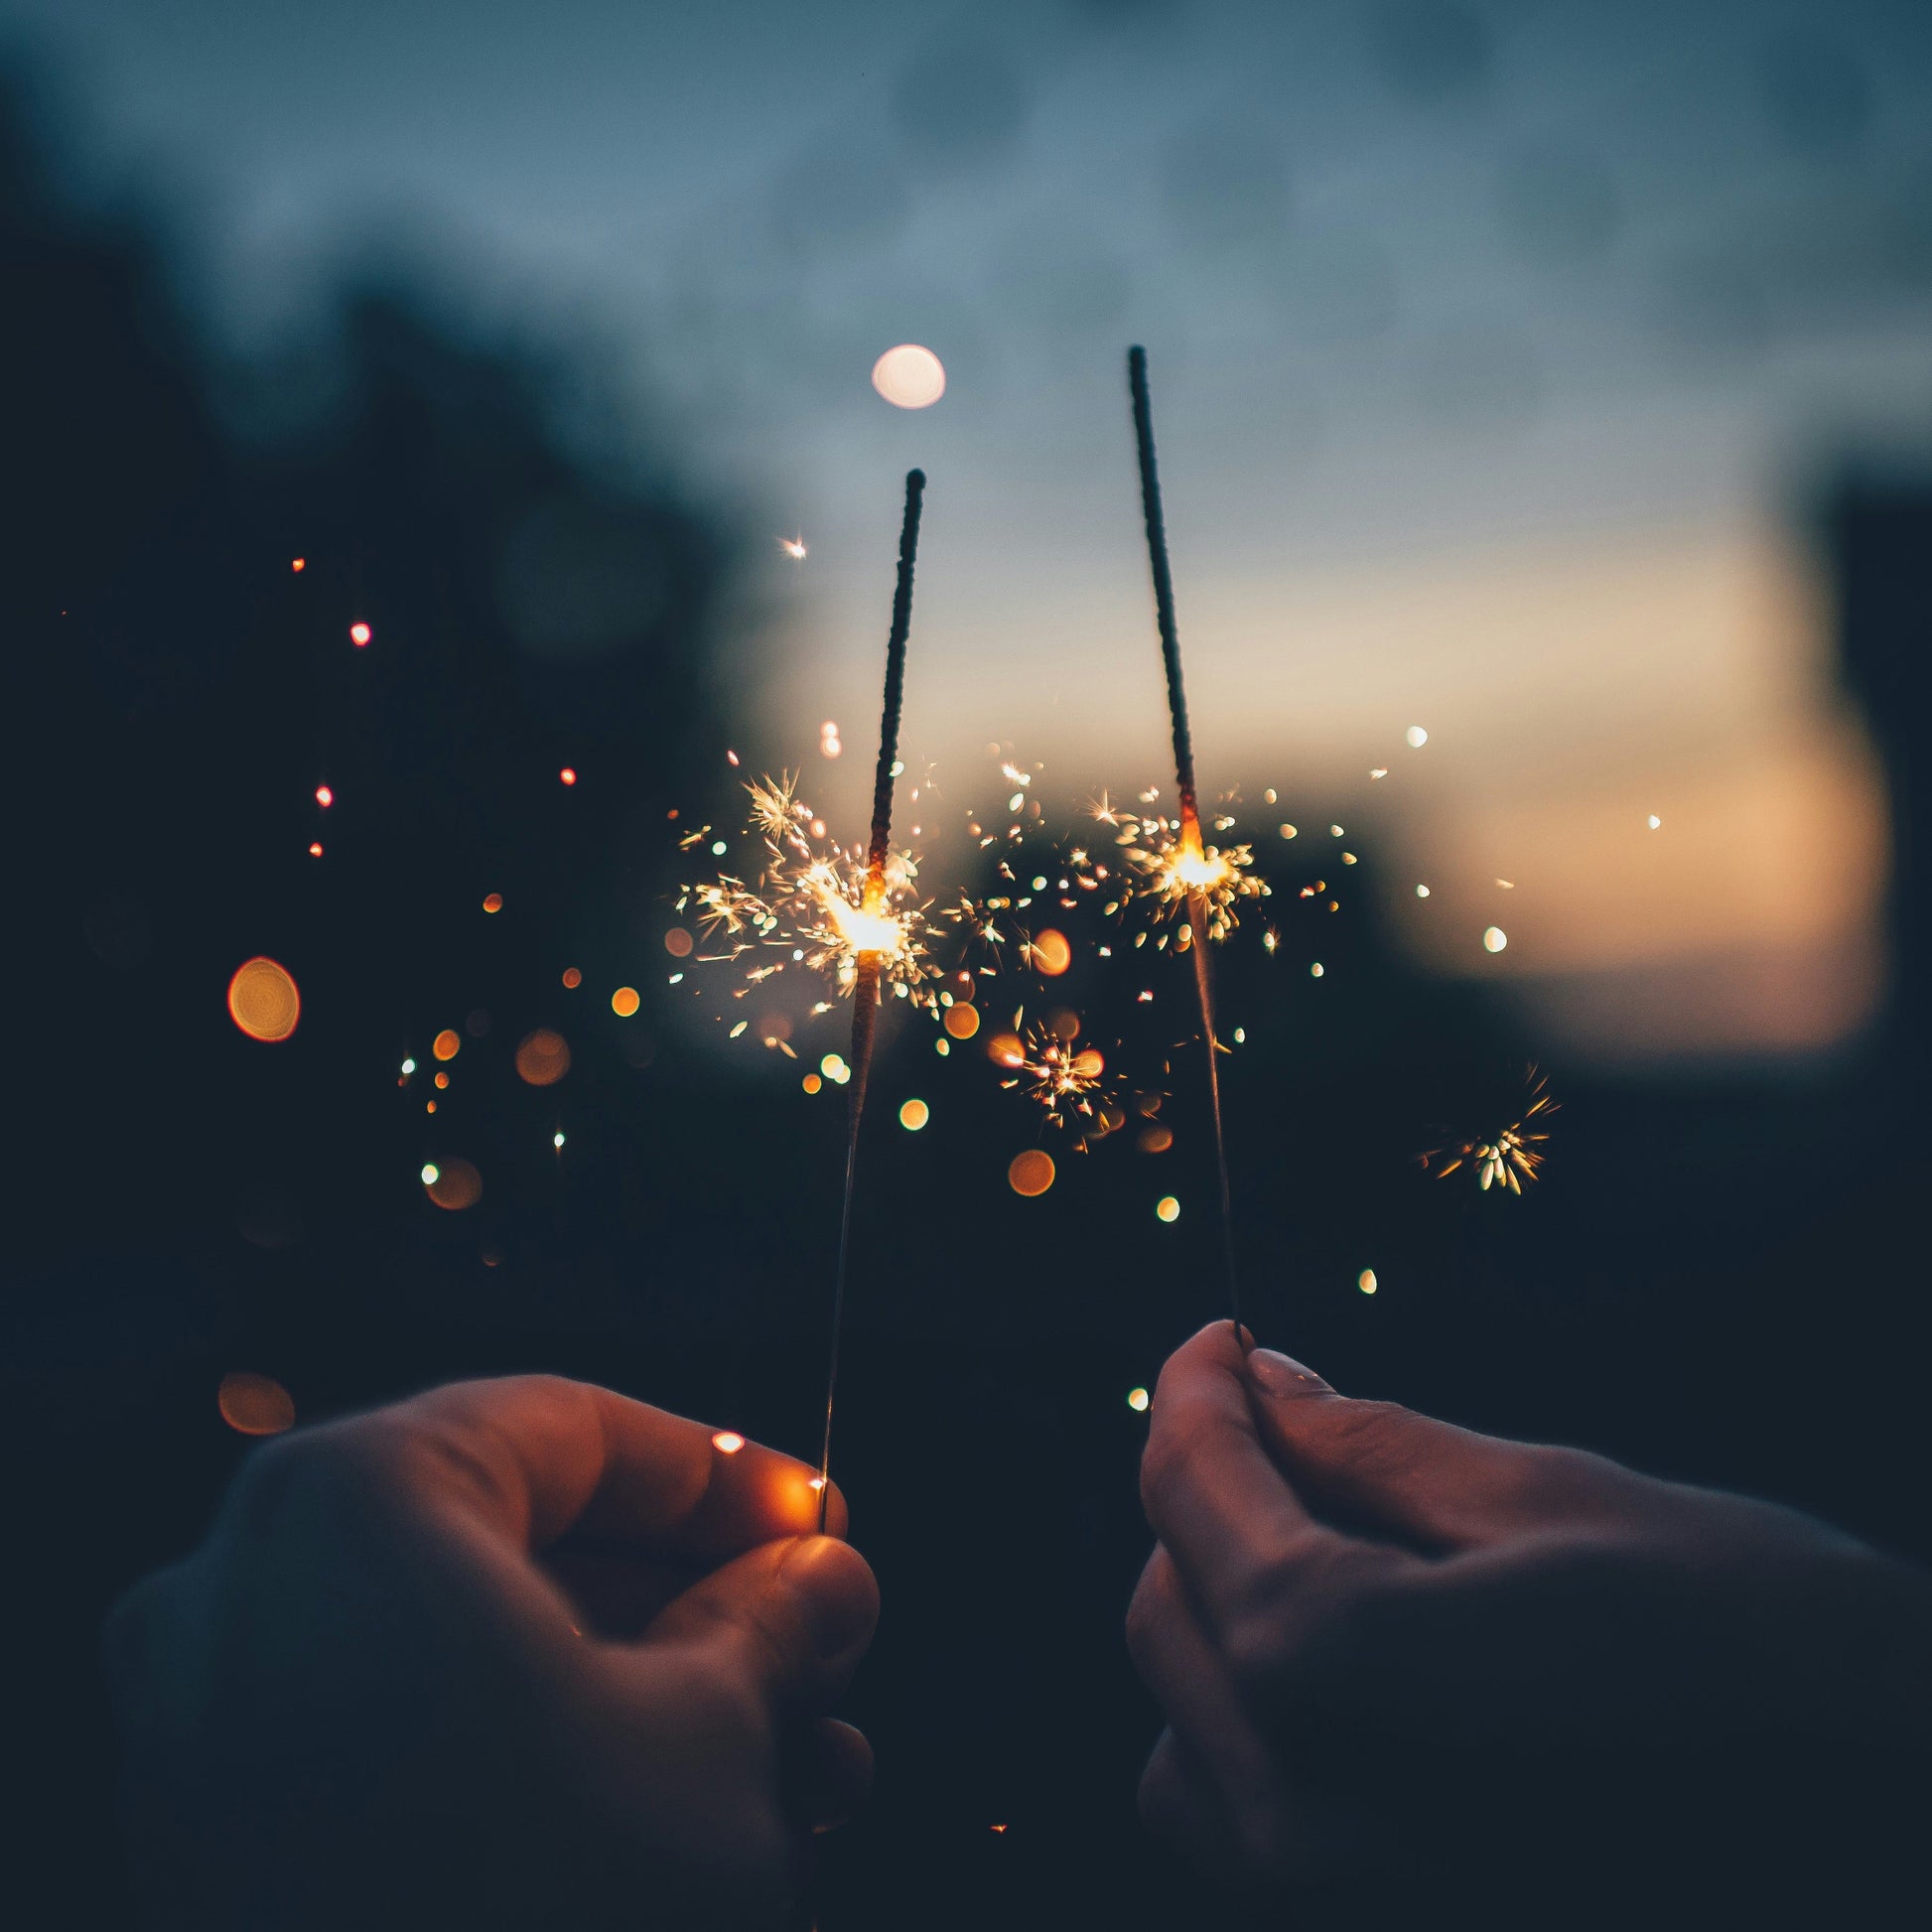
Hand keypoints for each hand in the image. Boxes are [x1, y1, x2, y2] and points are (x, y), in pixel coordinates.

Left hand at [105, 1376, 877, 1929]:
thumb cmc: (539, 1914)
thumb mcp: (709, 1744)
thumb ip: (772, 1626)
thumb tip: (822, 1582)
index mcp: (354, 1503)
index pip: (572, 1428)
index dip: (723, 1474)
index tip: (818, 1525)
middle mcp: (250, 1591)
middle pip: (524, 1545)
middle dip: (698, 1608)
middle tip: (817, 1651)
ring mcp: (212, 1727)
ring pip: (474, 1656)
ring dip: (643, 1697)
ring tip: (794, 1761)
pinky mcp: (219, 1844)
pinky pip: (407, 1746)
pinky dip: (540, 1758)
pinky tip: (684, 1818)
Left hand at [1128, 1323, 1931, 1915]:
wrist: (1904, 1839)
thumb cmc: (1766, 1656)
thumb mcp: (1555, 1504)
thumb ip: (1370, 1446)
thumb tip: (1258, 1379)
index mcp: (1341, 1683)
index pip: (1193, 1497)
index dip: (1196, 1394)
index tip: (1218, 1340)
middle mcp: (1304, 1829)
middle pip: (1166, 1607)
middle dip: (1218, 1497)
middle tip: (1306, 1425)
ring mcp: (1331, 1907)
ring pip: (1186, 1718)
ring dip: (1235, 1615)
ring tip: (1358, 1556)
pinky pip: (1241, 1819)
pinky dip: (1267, 1724)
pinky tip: (1372, 1672)